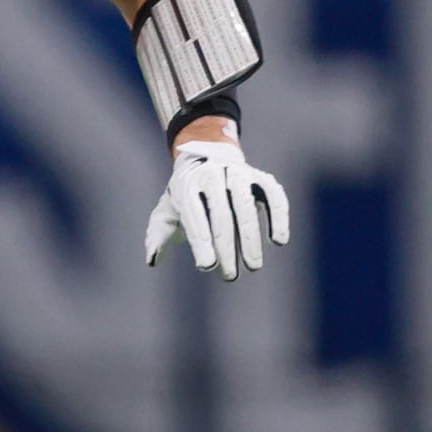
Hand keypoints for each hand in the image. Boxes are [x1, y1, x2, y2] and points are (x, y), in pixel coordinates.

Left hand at [143, 136, 291, 280]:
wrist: (209, 155)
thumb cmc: (186, 193)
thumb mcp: (168, 209)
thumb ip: (159, 234)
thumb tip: (152, 261)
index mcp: (187, 184)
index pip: (194, 215)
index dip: (201, 241)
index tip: (207, 266)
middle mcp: (213, 175)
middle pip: (221, 213)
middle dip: (226, 246)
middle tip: (230, 276)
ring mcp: (239, 174)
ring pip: (246, 205)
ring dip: (251, 237)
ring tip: (253, 266)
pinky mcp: (261, 177)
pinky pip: (274, 196)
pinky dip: (279, 217)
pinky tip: (279, 241)